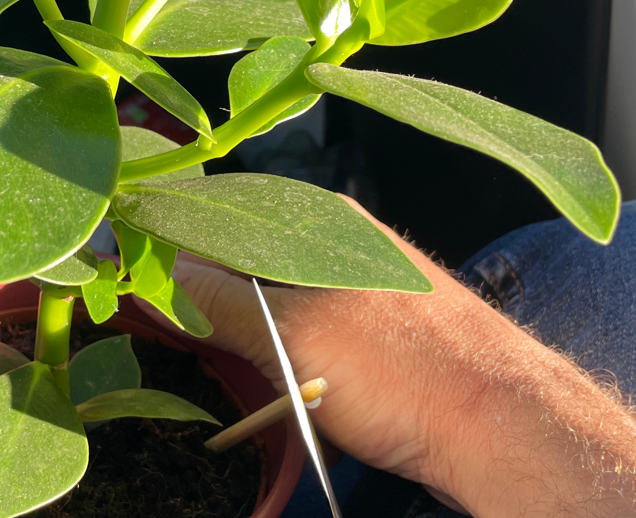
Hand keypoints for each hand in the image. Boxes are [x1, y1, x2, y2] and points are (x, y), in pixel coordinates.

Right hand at [175, 198, 635, 517]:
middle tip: (161, 320)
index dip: (172, 244)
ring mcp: (364, 276)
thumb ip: (216, 299)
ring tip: (206, 346)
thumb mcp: (290, 333)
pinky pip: (307, 315)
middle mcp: (341, 234)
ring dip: (240, 314)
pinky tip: (266, 363)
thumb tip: (152, 273)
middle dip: (203, 283)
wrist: (503, 421)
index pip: (220, 213)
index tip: (132, 274)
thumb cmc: (401, 367)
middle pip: (247, 249)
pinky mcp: (381, 319)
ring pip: (277, 285)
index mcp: (319, 216)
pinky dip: (276, 335)